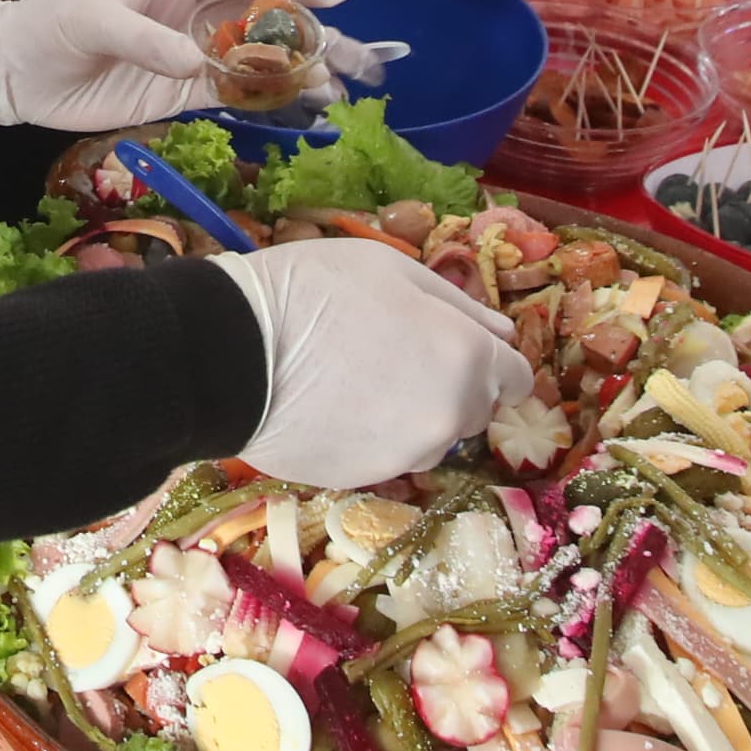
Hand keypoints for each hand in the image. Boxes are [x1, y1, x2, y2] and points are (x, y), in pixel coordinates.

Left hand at [0, 0, 371, 131]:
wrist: (17, 70)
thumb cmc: (54, 25)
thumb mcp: (95, 19)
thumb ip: (144, 39)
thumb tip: (191, 61)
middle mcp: (195, 16)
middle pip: (266, 23)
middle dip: (313, 38)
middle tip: (363, 60)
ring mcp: (191, 57)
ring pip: (258, 64)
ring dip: (299, 76)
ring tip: (342, 92)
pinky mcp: (179, 95)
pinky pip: (232, 96)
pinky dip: (267, 103)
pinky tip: (302, 110)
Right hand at [208, 241, 532, 487]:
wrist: (233, 353)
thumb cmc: (317, 290)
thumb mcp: (393, 270)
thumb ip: (459, 305)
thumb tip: (501, 332)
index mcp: (468, 361)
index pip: (517, 380)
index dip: (490, 360)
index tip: (454, 346)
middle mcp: (449, 419)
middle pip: (473, 410)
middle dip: (449, 386)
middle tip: (392, 354)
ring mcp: (406, 456)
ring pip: (428, 436)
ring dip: (410, 415)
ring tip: (354, 380)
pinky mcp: (364, 480)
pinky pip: (384, 454)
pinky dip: (369, 435)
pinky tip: (329, 406)